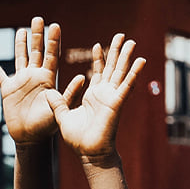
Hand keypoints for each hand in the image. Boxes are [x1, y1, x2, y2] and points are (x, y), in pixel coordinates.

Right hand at [0, 17, 62, 146]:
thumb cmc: (48, 125)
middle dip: (37, 35)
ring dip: (21, 44)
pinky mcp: (8, 89)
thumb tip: (81, 78)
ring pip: (21, 57)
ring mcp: (21, 81)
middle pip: (36, 51)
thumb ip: (70, 93)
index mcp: (48, 78)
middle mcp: (35, 76)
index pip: (52, 55)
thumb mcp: (61, 108)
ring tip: (22, 30)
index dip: (53, 41)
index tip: (55, 26)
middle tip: (38, 19)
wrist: (31, 137)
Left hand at [48, 34, 144, 163]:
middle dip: (117, 51)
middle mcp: (105, 93)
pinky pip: (127, 85)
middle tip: (122, 36)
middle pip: (112, 67)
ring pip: (121, 72)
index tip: (98, 44)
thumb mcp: (62, 116)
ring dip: (127, 57)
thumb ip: (57, 103)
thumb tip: (48, 93)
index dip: (99, 58)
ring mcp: (112, 97)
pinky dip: (134, 73)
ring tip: (132, 42)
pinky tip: (141, 61)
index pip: (98, 71)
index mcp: (93, 95)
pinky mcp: (117, 103)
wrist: (89, 153)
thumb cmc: (78, 139)